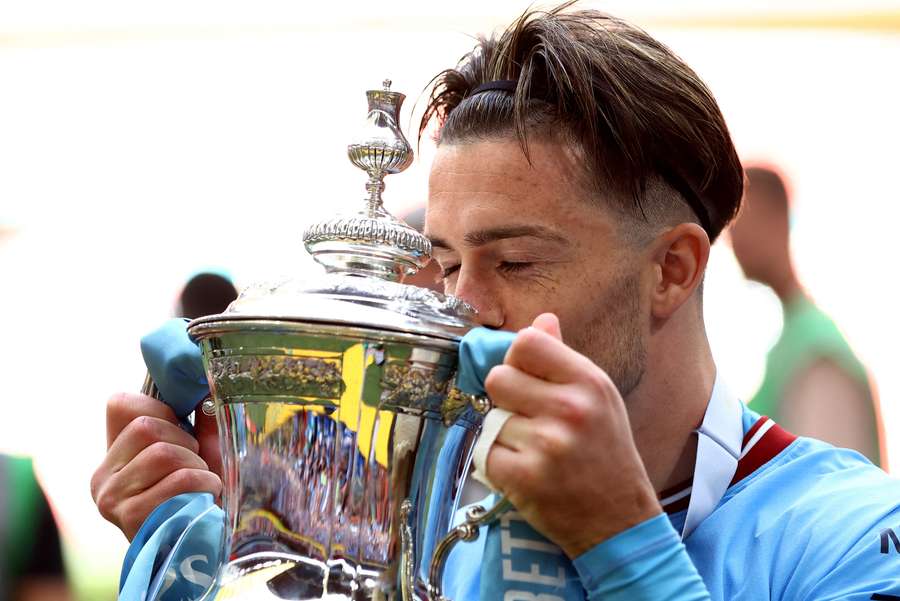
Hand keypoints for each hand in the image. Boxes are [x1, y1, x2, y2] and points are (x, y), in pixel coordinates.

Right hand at [90, 392, 222, 540]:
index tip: (181, 432)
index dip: (161, 410)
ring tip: (201, 484)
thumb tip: (208, 381)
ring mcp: (111, 499)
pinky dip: (203, 484)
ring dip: (198, 466)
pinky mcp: (130, 517)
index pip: (120, 403)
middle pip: (148, 426)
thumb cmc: (198, 497)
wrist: (200, 549)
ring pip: (164, 452)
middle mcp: (102, 477)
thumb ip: (199, 419)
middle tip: (195, 465)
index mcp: (112, 457)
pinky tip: (202, 500)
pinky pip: (179, 479)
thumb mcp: (197, 452)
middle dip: (186, 442)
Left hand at [483, 313, 661, 556]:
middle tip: (527, 418)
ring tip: (534, 451)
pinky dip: (497, 464)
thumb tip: (542, 320)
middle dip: (505, 397)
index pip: (527, 342)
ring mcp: (546, 444)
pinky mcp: (524, 478)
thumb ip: (564, 359)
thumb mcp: (598, 397)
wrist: (620, 521)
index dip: (518, 359)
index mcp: (588, 381)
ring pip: (491, 419)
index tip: (526, 378)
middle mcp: (569, 408)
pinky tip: (524, 471)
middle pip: (498, 377)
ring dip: (504, 435)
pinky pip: (485, 453)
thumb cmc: (606, 452)